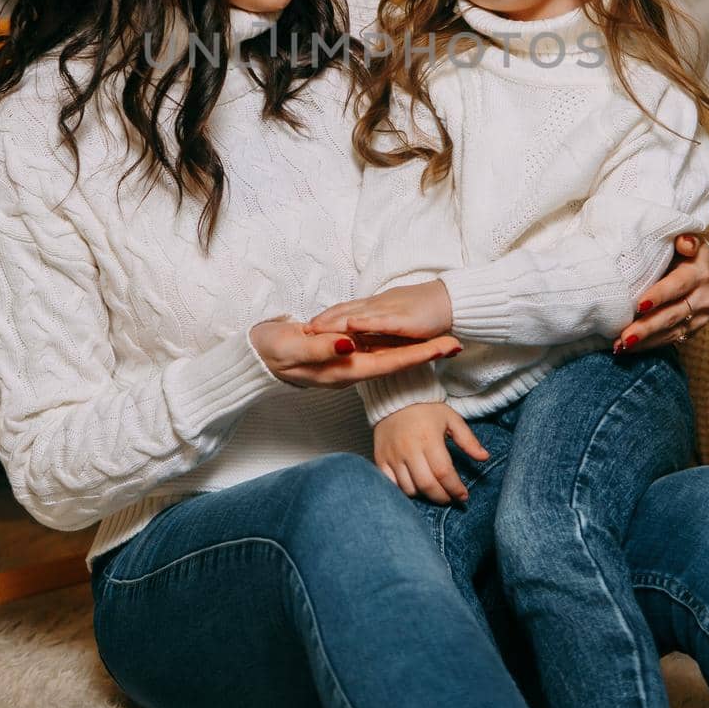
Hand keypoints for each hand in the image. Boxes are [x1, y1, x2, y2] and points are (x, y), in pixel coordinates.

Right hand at [250, 317, 460, 387]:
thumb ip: (321, 346)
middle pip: (395, 361)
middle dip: (426, 353)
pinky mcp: (339, 353)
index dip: (419, 355)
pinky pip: (372, 349)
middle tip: (455, 343)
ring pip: (386, 355)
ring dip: (413, 348)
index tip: (444, 348)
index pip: (389, 362)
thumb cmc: (271, 351)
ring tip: (440, 340)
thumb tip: (350, 343)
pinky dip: (392, 344)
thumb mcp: (293, 347)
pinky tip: (405, 339)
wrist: (253, 356)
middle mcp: (348, 368)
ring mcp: (344, 362)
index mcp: (342, 369)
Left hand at [303, 280, 453, 344]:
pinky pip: (380, 322)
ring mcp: (389, 311)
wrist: (452, 301)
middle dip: (322, 321)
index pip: (344, 310)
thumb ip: (377, 320)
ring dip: (335, 322)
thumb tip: (358, 329)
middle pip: (344, 311)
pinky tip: (351, 327)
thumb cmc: (426, 308)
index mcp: (375, 305)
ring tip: (316, 328)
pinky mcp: (402, 320)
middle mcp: (377, 306)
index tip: (309, 325)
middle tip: (303, 330)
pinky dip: (364, 323)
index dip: (326, 317)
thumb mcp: (395, 313)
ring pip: (356, 316)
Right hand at [374, 403, 489, 505]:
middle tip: (450, 498)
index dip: (455, 489)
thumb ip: (468, 440)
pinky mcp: (380, 459)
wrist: (394, 399)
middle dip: (442, 497)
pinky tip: (414, 487)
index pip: (443, 473)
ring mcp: (392, 455)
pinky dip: (403, 491)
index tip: (463, 496)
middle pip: (427, 485)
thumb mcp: (451, 419)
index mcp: (429, 438)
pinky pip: (391, 485)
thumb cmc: (426, 410)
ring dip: (424, 495)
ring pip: (409, 488)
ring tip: (433, 491)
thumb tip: (485, 457)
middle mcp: (409, 449)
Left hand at [614, 234, 708, 354]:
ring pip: (671, 332)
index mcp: (699, 273)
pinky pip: (671, 340)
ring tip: (620, 345)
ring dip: (645, 341)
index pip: (677, 285)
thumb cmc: (687, 253)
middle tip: (624, 337)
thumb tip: (683, 242)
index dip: (659, 296)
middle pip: (672, 315)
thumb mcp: (689, 241)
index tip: (639, 305)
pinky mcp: (693, 329)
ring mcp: (700, 316)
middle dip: (647, 327)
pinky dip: (649, 345)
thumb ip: (686, 240)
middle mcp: (702, 297)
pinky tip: (629, 348)